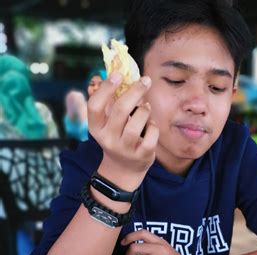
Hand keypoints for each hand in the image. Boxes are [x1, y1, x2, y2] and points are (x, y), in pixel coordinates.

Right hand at [87, 73, 159, 189]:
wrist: (123, 169)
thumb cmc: (115, 136)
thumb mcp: (106, 122)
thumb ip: (104, 100)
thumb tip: (100, 76)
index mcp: (96, 128)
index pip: (95, 105)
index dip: (106, 89)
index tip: (118, 74)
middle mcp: (108, 139)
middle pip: (120, 110)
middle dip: (135, 91)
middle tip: (145, 80)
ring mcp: (125, 149)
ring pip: (136, 123)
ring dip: (144, 110)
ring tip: (145, 107)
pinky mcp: (141, 155)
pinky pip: (151, 135)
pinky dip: (153, 126)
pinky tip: (151, 124)